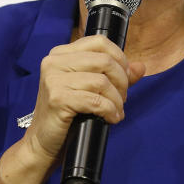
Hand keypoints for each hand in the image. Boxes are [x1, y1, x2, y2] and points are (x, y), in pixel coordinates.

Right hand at [21, 35, 144, 166]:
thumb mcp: (90, 89)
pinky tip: (111, 119)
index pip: (99, 42)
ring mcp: (53, 79)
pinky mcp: (57, 98)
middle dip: (122, 81)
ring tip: (116, 111)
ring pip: (102, 81)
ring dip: (117, 100)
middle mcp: (54, 62)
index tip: (126, 77)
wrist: (42, 142)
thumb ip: (114, 76)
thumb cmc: (66, 115)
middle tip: (122, 99)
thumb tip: (141, 67)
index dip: (120, 58)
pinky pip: (96, 101)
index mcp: (60, 54)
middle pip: (105, 61)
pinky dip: (110, 111)